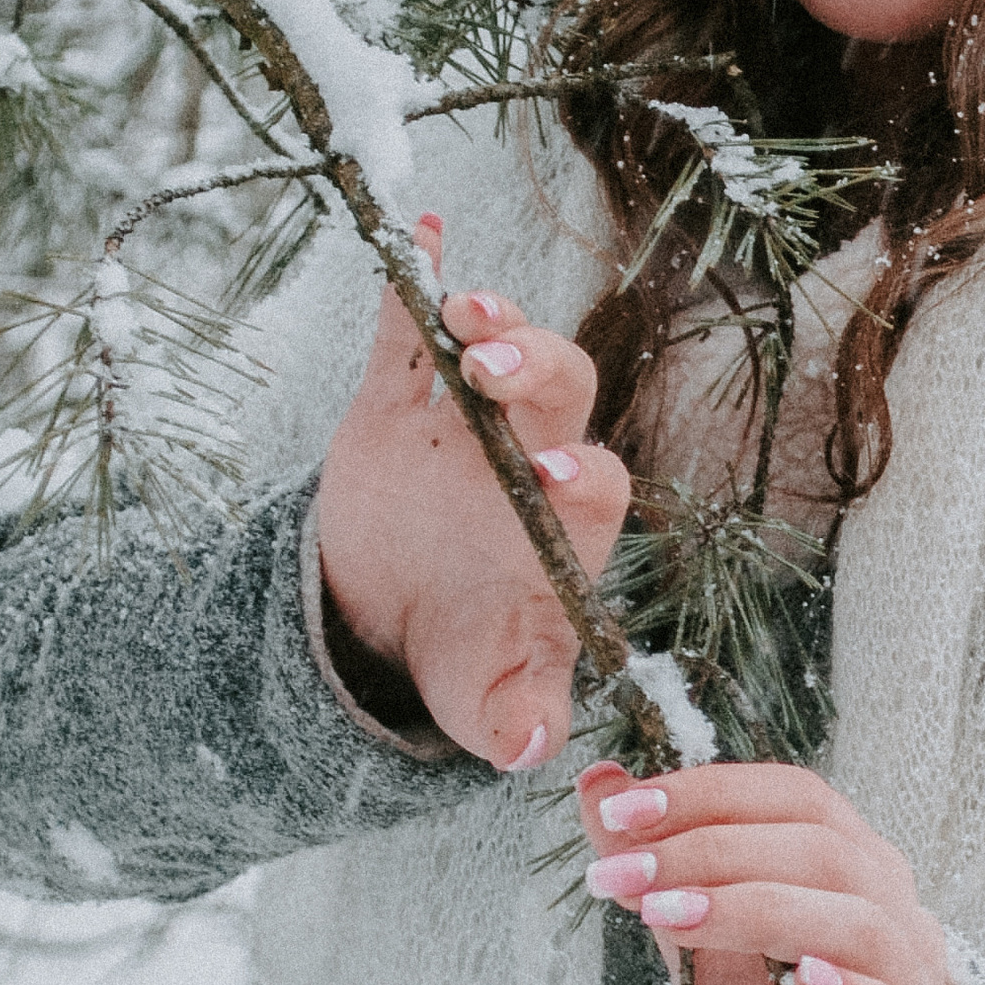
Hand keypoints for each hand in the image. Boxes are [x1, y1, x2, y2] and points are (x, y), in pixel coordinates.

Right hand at [314, 214, 630, 770]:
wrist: (388, 627)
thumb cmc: (466, 657)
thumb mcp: (488, 703)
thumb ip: (518, 719)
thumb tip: (528, 750)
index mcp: (566, 525)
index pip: (596, 481)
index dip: (580, 470)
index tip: (550, 474)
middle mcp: (528, 457)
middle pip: (561, 392)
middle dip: (538, 371)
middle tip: (495, 374)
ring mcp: (465, 423)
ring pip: (496, 348)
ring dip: (490, 322)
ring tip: (462, 310)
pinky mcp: (399, 402)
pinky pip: (410, 331)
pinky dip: (415, 282)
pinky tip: (420, 235)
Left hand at [573, 760, 949, 984]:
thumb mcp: (703, 929)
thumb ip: (658, 860)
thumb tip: (597, 783)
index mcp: (846, 854)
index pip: (793, 795)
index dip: (709, 794)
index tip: (622, 810)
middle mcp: (886, 900)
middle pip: (818, 848)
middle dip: (709, 851)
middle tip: (624, 873)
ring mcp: (906, 971)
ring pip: (853, 919)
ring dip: (753, 911)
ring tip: (667, 919)